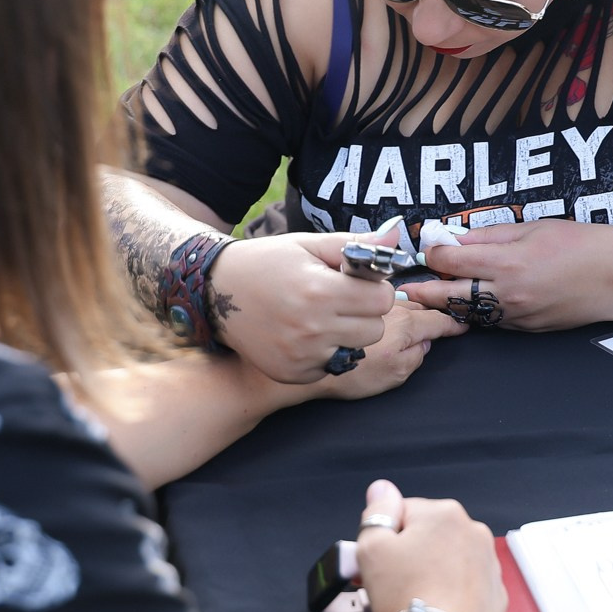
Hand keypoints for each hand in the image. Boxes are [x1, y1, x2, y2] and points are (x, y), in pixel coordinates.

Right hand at [206, 231, 398, 383]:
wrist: (216, 291)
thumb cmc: (268, 262)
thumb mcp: (310, 244)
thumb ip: (356, 246)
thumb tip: (396, 239)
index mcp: (320, 291)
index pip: (383, 299)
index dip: (374, 289)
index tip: (355, 284)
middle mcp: (312, 328)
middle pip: (375, 329)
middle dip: (365, 313)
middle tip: (339, 300)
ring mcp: (301, 355)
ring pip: (357, 350)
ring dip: (348, 334)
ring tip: (323, 317)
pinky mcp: (292, 372)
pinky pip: (332, 366)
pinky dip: (326, 352)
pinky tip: (305, 335)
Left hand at [313, 302, 466, 401]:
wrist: (311, 365)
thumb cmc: (351, 375)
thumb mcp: (394, 374)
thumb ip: (415, 357)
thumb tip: (424, 345)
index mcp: (405, 324)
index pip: (436, 321)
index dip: (451, 324)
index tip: (461, 326)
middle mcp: (391, 307)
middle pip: (419, 307)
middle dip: (431, 313)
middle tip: (441, 322)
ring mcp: (372, 304)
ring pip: (399, 302)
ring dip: (409, 308)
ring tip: (415, 317)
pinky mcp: (353, 303)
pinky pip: (379, 302)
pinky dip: (387, 307)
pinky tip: (383, 316)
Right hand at [354, 480, 506, 611]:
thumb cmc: (407, 596)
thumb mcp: (372, 549)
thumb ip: (375, 513)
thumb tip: (382, 490)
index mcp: (443, 514)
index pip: (402, 513)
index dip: (384, 538)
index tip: (379, 562)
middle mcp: (473, 531)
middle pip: (428, 534)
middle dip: (409, 554)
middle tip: (391, 581)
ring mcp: (489, 562)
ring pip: (448, 558)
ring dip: (431, 571)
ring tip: (413, 597)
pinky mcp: (495, 592)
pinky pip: (465, 583)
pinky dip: (451, 590)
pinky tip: (435, 606)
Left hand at [401, 218, 612, 331]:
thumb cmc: (582, 244)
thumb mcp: (534, 227)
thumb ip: (492, 234)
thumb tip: (458, 237)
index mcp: (507, 263)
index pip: (451, 261)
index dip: (432, 253)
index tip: (425, 247)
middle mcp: (507, 294)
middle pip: (449, 297)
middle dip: (423, 291)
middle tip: (406, 287)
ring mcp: (517, 316)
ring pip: (468, 314)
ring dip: (448, 305)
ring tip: (431, 296)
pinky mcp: (528, 329)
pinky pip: (492, 322)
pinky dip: (477, 312)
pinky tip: (471, 303)